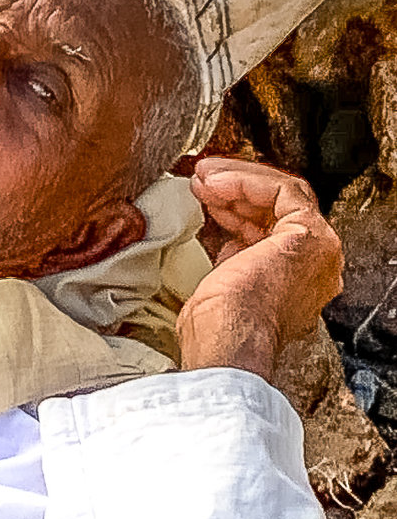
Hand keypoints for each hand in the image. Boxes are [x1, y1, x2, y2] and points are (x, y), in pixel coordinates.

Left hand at [176, 157, 343, 378]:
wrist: (229, 341)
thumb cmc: (218, 330)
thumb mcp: (224, 288)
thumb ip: (234, 265)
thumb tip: (224, 246)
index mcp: (296, 280)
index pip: (272, 228)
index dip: (236, 207)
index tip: (203, 195)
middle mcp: (314, 264)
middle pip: (279, 209)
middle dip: (236, 189)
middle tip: (201, 179)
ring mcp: (317, 248)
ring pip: (284, 194)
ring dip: (238, 179)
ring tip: (202, 176)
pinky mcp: (309, 234)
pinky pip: (282, 190)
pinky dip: (246, 180)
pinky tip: (216, 182)